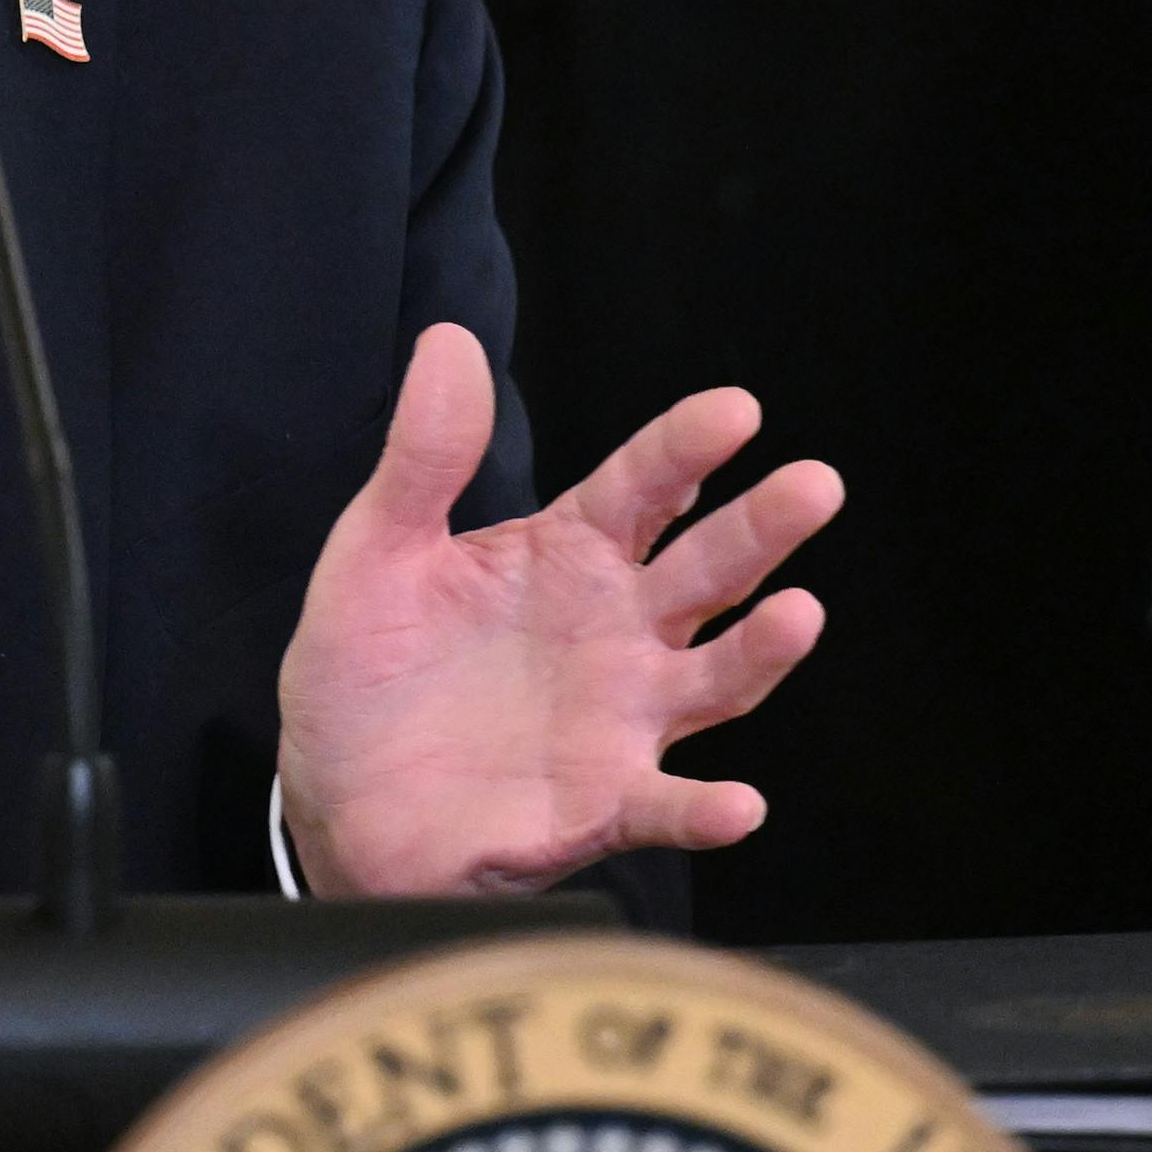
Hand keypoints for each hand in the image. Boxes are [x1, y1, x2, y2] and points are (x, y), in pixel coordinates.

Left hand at [275, 325, 837, 900]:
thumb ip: (424, 458)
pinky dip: (705, 811)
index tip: (735, 411)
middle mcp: (617, 630)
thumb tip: (448, 340)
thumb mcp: (377, 554)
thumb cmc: (367, 674)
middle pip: (708, 570)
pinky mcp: (604, 806)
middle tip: (813, 484)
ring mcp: (622, 719)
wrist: (338, 806)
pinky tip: (738, 806)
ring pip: (715, 679)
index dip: (687, 447)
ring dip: (762, 650)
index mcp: (569, 556)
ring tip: (799, 613)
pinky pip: (665, 808)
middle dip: (762, 527)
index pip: (643, 487)